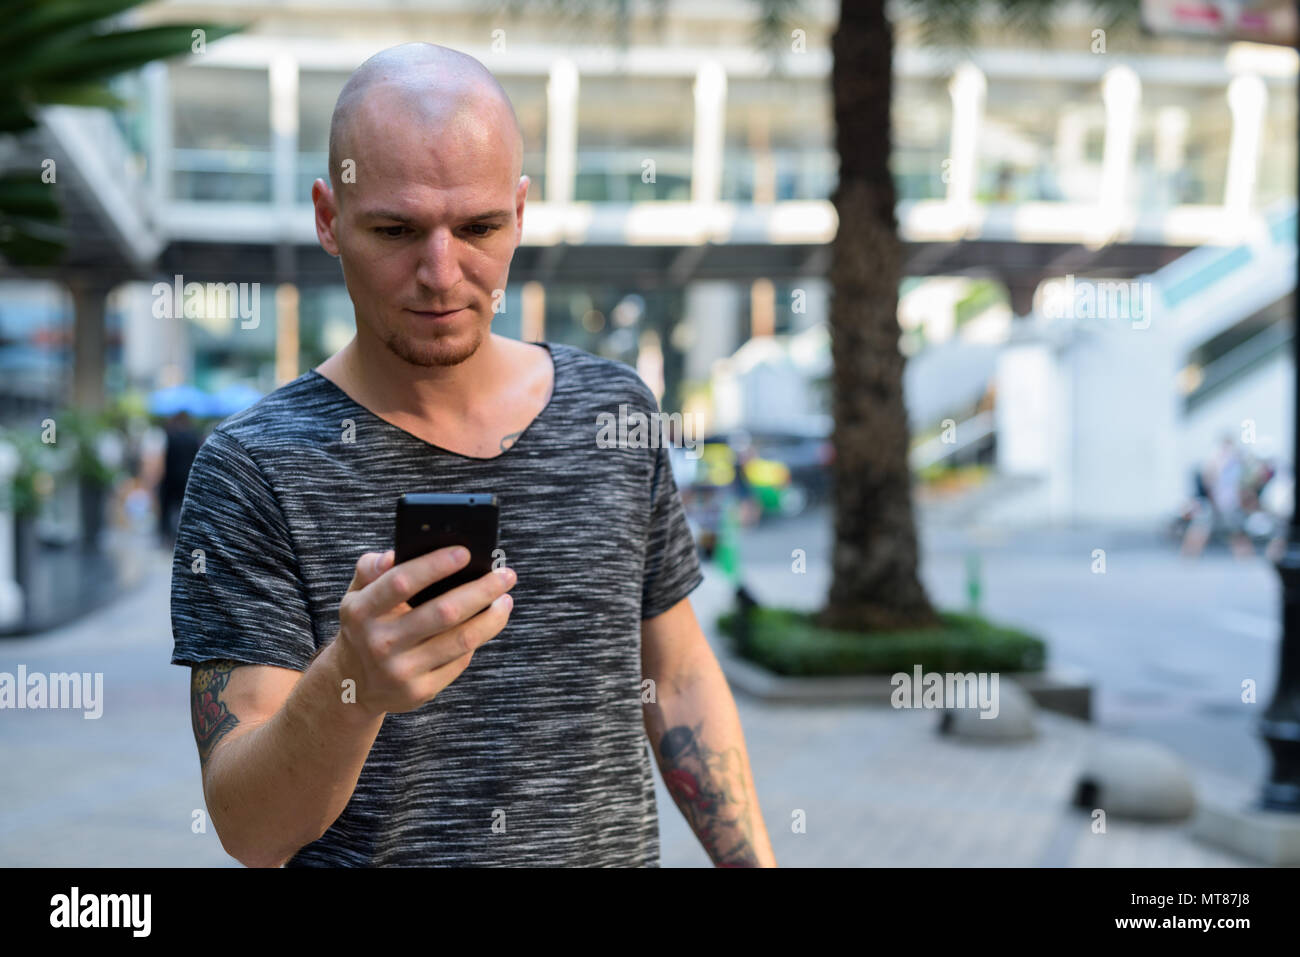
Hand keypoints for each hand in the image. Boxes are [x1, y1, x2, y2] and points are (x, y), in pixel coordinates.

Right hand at [332, 546, 515, 716]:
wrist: (354, 685)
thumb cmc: (366, 625)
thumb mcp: (356, 595)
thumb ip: (371, 568)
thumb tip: (393, 554)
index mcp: (361, 612)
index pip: (401, 582)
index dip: (434, 565)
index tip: (465, 552)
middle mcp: (379, 643)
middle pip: (444, 612)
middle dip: (482, 590)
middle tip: (507, 575)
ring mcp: (400, 671)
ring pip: (462, 639)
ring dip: (492, 617)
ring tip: (505, 599)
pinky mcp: (419, 692)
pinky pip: (460, 661)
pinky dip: (478, 640)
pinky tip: (488, 624)